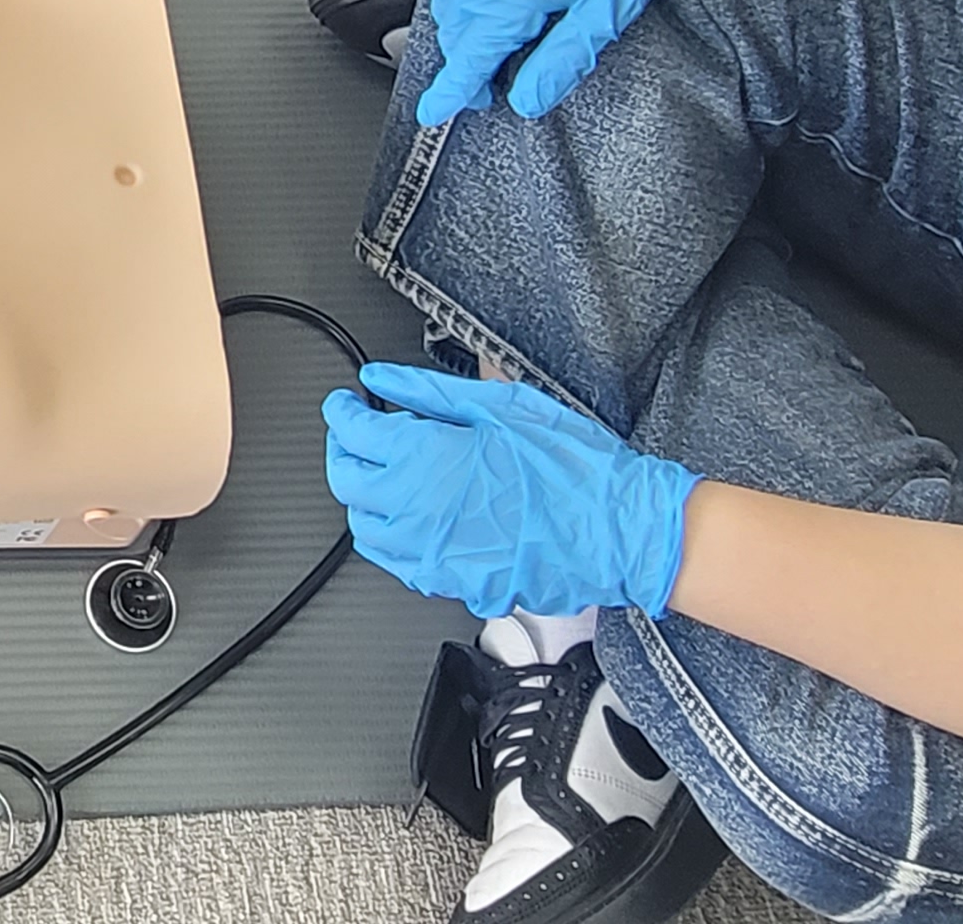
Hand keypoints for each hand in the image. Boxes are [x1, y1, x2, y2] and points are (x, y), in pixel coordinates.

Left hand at [323, 362, 700, 619]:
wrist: (620, 530)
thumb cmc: (573, 468)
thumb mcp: (501, 405)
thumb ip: (428, 391)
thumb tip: (383, 378)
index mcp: (423, 460)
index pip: (353, 433)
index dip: (342, 413)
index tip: (345, 404)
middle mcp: (416, 512)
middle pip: (347, 483)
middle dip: (342, 453)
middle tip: (355, 434)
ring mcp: (431, 555)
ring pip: (366, 530)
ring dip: (363, 498)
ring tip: (382, 475)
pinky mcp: (452, 583)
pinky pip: (399, 565)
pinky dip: (392, 539)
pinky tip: (412, 519)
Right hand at [415, 0, 709, 124]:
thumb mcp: (603, 14)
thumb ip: (559, 62)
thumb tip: (529, 99)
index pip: (465, 58)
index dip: (450, 92)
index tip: (435, 111)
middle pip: (453, 28)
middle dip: (467, 57)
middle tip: (492, 81)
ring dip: (468, 21)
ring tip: (503, 36)